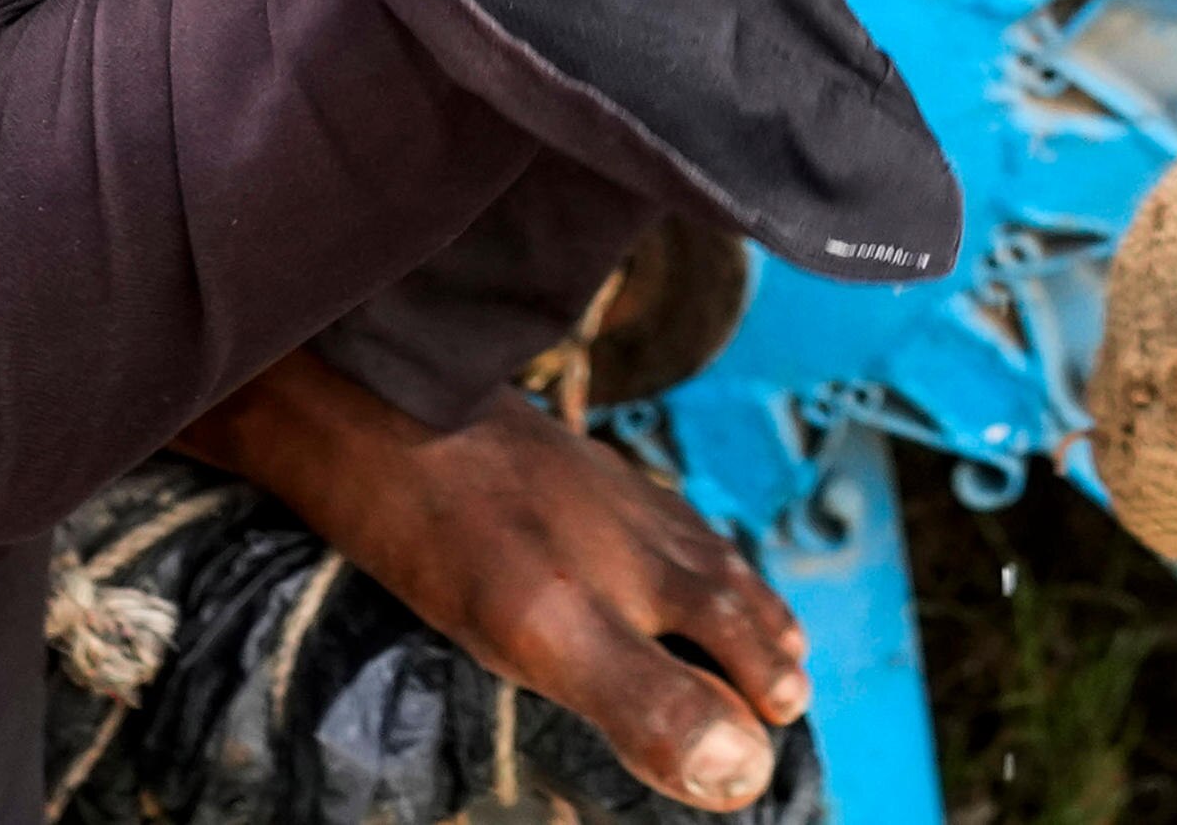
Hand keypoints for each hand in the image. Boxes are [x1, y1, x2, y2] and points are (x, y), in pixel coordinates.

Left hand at [173, 349, 801, 811]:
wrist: (388, 408)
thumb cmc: (465, 535)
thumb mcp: (554, 638)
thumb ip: (650, 703)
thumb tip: (743, 769)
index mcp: (661, 577)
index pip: (740, 641)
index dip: (763, 685)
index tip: (786, 717)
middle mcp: (649, 530)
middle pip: (725, 591)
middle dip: (761, 638)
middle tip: (787, 678)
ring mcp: (606, 490)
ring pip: (688, 546)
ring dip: (726, 587)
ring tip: (746, 613)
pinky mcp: (561, 463)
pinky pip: (639, 507)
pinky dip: (667, 536)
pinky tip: (641, 537)